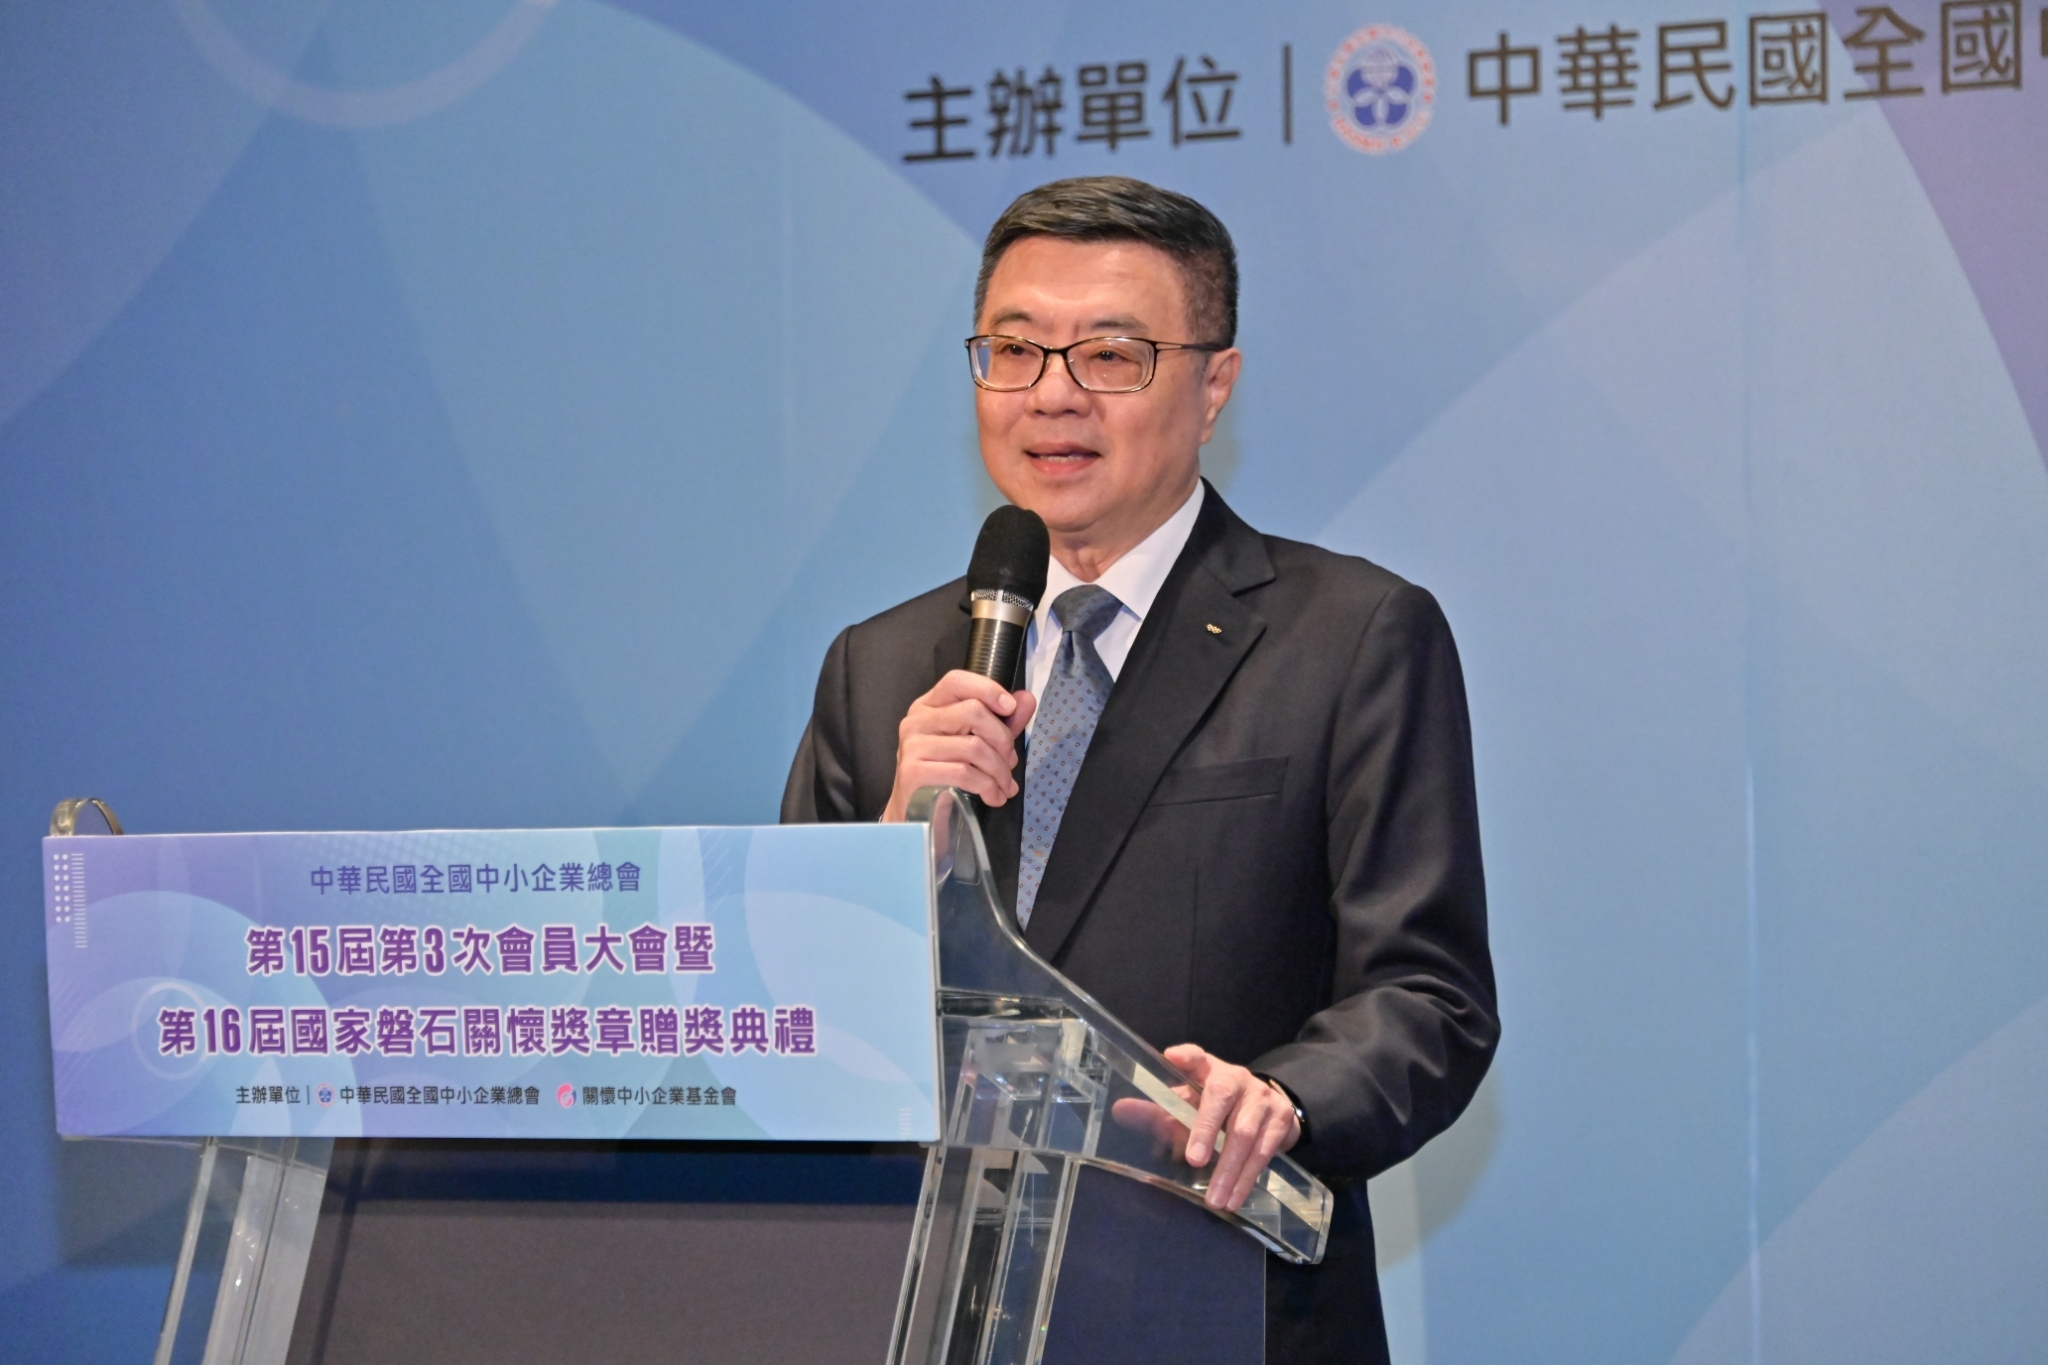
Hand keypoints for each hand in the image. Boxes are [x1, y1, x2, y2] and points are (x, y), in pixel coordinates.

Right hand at [881, 670, 1035, 821]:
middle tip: (1010, 762)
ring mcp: (913, 746)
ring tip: (1004, 786)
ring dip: (999, 770)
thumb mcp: (976, 742)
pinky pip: (964, 772)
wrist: (915, 815)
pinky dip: (987, 786)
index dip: (987, 689)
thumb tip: (1026, 699)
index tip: (1011, 707)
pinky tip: (993, 797)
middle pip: (973, 712)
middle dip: (1003, 739)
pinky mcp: (914, 772)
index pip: (957, 681)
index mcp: (928, 707)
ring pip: (974, 746)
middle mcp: (916, 721)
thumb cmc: (945, 775)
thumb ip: (1000, 721)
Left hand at [1165, 1044, 1301, 1211]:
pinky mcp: (1282, 1120)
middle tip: (1194, 1161)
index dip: (1187, 1056)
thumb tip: (1119, 1111)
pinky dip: (1247, 1178)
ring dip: (1230, 1169)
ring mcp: (1263, 1099)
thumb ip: (1159, 1109)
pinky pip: (1265, 1152)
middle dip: (1206, 1130)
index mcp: (1211, 1071)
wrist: (1268, 1106)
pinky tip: (1235, 1197)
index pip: (1198, 1057)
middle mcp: (1238, 1079)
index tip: (1173, 1057)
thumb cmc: (1218, 1105)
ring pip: (1246, 1134)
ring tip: (1215, 1199)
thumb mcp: (1190, 1102)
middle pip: (1221, 1098)